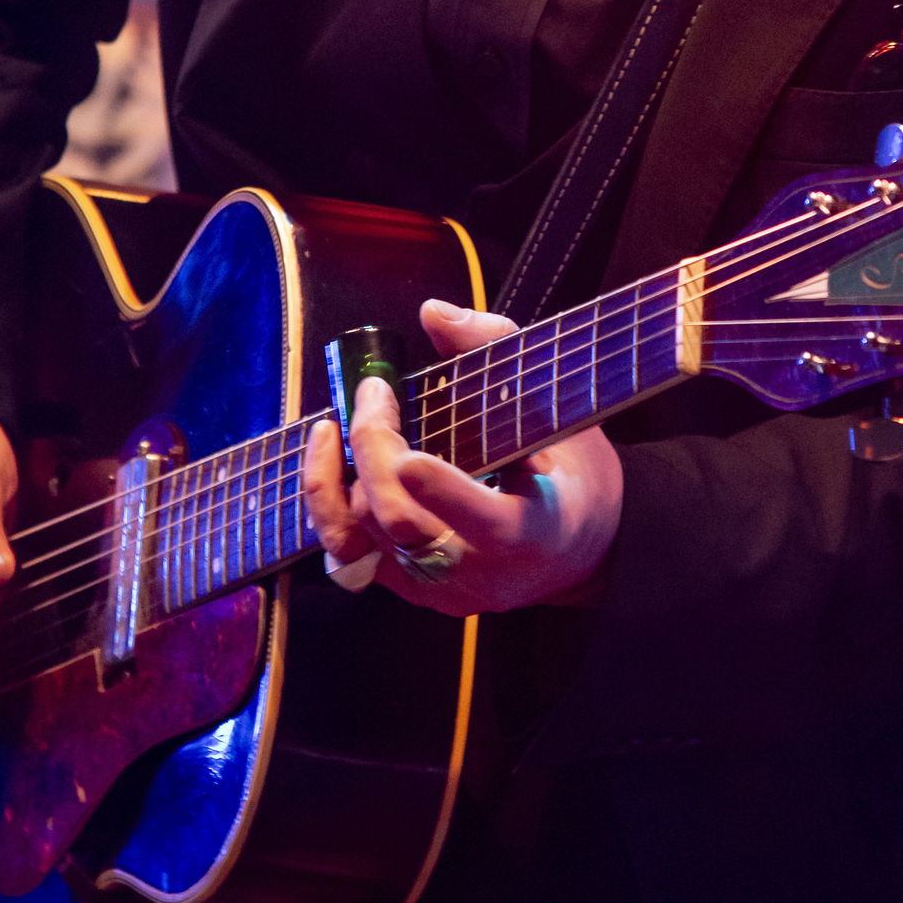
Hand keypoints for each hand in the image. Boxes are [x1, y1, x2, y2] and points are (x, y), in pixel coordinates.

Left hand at [301, 299, 621, 614]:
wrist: (573, 551)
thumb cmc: (568, 471)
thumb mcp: (560, 409)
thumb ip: (498, 351)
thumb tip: (433, 313)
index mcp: (535, 531)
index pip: (487, 523)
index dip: (445, 494)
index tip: (411, 458)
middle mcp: (481, 571)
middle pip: (405, 524)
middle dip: (374, 453)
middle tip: (375, 394)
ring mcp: (438, 588)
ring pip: (365, 541)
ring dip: (337, 477)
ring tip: (336, 423)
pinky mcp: (406, 589)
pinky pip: (348, 553)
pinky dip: (330, 502)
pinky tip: (331, 456)